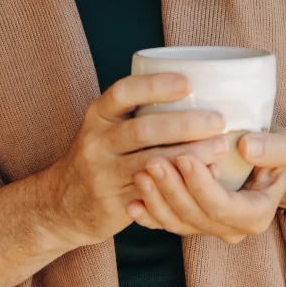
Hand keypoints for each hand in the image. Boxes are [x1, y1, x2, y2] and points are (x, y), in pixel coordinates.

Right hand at [37, 73, 229, 248]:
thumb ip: (141, 111)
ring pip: (152, 163)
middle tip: (218, 120)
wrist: (65, 203)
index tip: (187, 83)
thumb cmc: (104, 153)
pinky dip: (183, 183)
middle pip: (142, 130)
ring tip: (220, 148)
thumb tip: (201, 91)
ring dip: (190, 155)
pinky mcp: (116, 203)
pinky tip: (207, 176)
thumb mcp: (108, 126)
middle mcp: (98, 142)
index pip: (124, 92)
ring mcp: (105, 174)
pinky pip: (153, 193)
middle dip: (184, 124)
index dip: (155, 86)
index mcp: (99, 115)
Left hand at [127, 129, 285, 244]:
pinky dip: (148, 216)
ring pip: (177, 223)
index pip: (221, 206)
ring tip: (141, 173)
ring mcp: (209, 229)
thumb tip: (247, 146)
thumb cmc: (278, 154)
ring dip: (156, 200)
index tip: (184, 156)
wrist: (269, 167)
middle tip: (152, 161)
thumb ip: (274, 149)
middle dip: (171, 190)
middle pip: (194, 216)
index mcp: (255, 215)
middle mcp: (231, 229)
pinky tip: (132, 201)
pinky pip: (166, 225)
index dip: (200, 185)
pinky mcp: (191, 223)